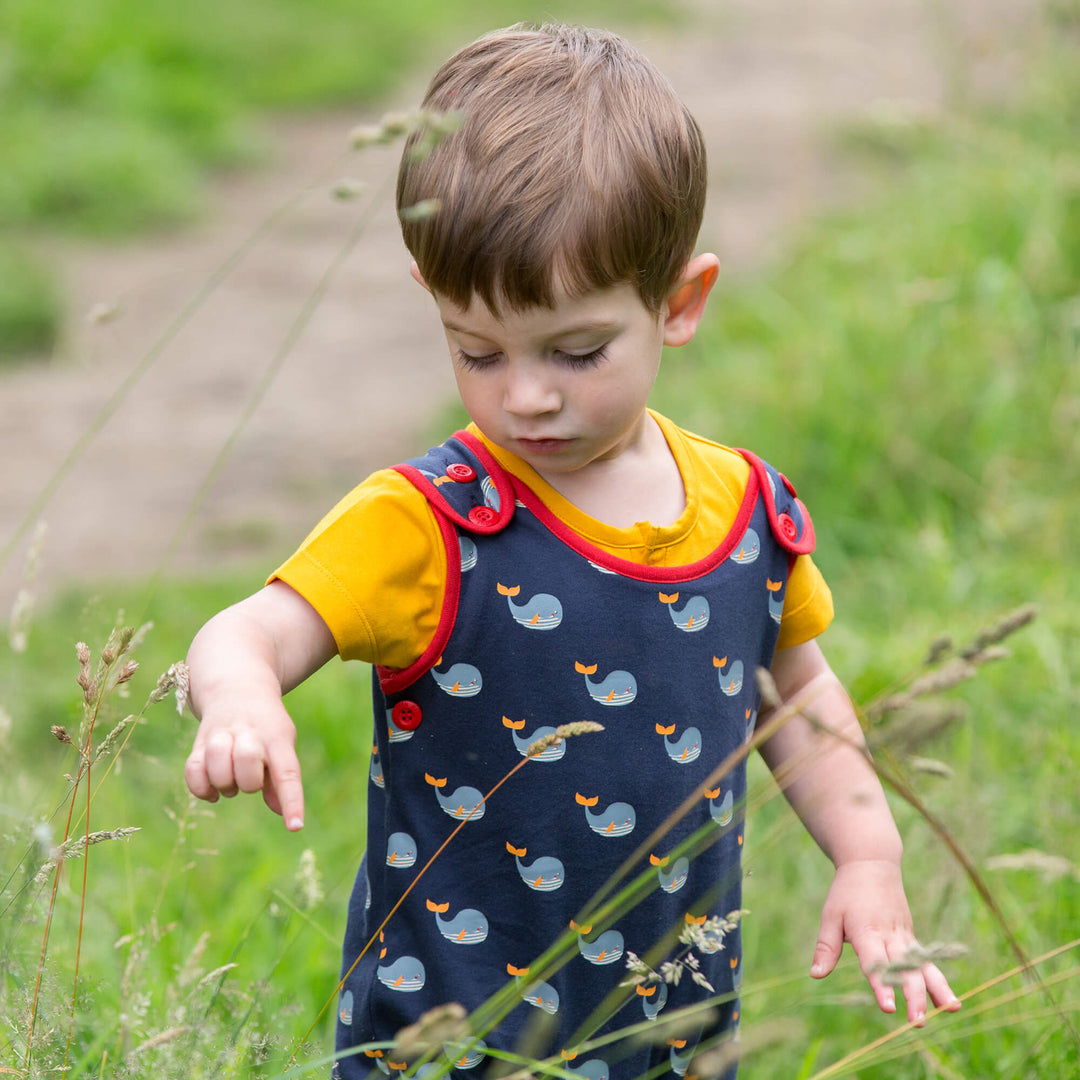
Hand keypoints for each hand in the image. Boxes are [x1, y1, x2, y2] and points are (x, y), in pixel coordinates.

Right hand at [184, 697, 304, 830]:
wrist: (237, 687)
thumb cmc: (267, 726)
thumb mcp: (282, 744)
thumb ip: (281, 779)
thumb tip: (284, 814)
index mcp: (277, 736)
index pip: (287, 771)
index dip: (291, 800)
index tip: (295, 826)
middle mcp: (248, 732)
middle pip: (247, 760)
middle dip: (249, 781)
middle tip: (250, 781)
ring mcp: (221, 735)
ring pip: (216, 763)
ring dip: (224, 783)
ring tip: (231, 783)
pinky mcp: (199, 743)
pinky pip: (193, 770)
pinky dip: (201, 788)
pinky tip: (212, 791)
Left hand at [810, 859, 960, 1025]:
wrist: (872, 863)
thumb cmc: (847, 892)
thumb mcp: (830, 916)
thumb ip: (826, 947)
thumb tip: (815, 975)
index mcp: (866, 931)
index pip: (874, 962)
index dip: (881, 984)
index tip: (888, 1007)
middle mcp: (889, 935)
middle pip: (904, 968)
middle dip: (913, 996)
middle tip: (918, 1021)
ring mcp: (904, 936)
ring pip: (923, 965)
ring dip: (936, 989)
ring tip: (950, 1010)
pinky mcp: (911, 937)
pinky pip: (927, 961)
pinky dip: (939, 980)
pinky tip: (951, 1002)